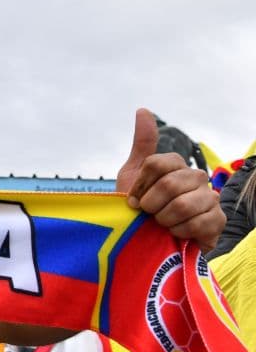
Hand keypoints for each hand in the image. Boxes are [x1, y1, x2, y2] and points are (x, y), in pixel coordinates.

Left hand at [117, 108, 223, 251]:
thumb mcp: (133, 175)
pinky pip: (197, 223)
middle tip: (148, 214)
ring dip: (164, 219)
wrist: (149, 241)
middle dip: (151, 205)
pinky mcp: (218, 220)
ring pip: (183, 204)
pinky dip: (179, 231)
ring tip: (161, 224)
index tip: (133, 200)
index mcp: (176, 164)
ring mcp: (210, 197)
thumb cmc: (140, 208)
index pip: (155, 164)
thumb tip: (143, 110)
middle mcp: (196, 177)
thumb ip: (142, 144)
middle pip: (169, 184)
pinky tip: (175, 233)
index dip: (140, 186)